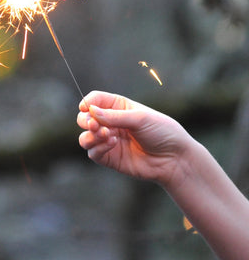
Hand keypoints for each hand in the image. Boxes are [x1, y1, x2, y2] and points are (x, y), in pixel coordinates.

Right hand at [77, 91, 192, 185]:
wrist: (175, 159)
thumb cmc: (162, 133)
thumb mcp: (140, 118)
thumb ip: (114, 116)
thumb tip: (91, 111)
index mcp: (118, 107)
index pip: (95, 100)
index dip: (87, 102)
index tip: (85, 107)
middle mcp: (111, 123)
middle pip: (85, 118)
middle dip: (85, 120)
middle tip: (94, 125)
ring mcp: (109, 140)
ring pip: (85, 137)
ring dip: (90, 135)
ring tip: (104, 134)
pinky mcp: (110, 157)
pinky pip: (93, 153)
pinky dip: (98, 147)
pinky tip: (112, 144)